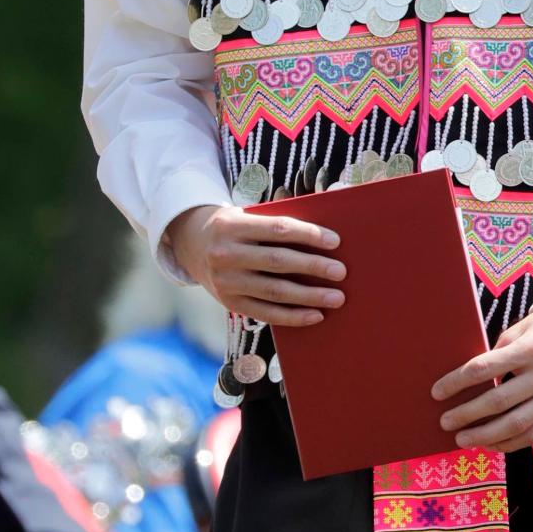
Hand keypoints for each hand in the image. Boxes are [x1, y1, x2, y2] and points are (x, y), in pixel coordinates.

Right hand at [167, 203, 345, 325]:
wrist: (191, 244)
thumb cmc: (234, 227)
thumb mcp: (246, 215)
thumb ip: (276, 221)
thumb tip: (322, 235)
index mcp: (232, 225)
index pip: (277, 229)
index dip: (308, 234)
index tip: (335, 241)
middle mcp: (225, 254)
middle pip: (278, 262)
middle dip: (313, 267)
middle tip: (341, 272)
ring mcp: (226, 282)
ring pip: (275, 291)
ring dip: (310, 296)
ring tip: (336, 297)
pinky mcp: (229, 303)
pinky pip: (266, 313)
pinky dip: (293, 316)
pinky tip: (315, 315)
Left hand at [431, 307, 532, 452]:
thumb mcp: (520, 330)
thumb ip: (497, 354)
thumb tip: (467, 382)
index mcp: (530, 348)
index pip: (483, 368)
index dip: (456, 382)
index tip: (437, 392)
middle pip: (497, 401)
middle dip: (466, 414)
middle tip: (445, 421)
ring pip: (516, 425)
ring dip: (485, 436)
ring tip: (462, 439)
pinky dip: (510, 442)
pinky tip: (490, 443)